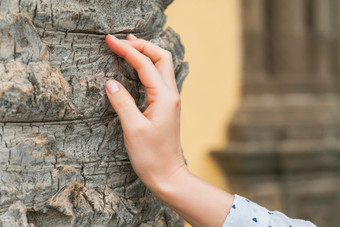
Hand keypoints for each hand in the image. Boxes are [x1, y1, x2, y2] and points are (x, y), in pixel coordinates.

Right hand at [105, 34, 232, 226]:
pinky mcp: (166, 107)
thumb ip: (122, 102)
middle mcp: (171, 95)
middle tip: (121, 40)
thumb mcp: (133, 129)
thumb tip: (110, 82)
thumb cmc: (152, 156)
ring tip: (129, 46)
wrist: (168, 174)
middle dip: (142, 45)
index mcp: (164, 97)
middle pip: (162, 58)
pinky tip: (137, 68)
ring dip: (147, 54)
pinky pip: (159, 79)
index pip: (145, 64)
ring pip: (162, 67)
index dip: (127, 50)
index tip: (110, 41)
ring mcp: (170, 100)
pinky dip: (148, 67)